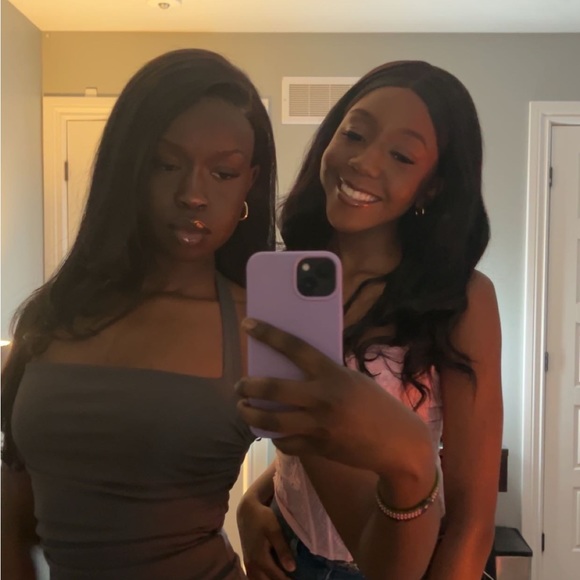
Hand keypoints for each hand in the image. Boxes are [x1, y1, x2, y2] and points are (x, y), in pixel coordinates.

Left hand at [236, 318, 420, 474]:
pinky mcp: (318, 448)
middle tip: (240, 385)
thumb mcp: (352, 380)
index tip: (248, 324)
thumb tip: (293, 369)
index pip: (295, 348)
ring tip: (243, 408)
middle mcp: (322, 398)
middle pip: (272, 389)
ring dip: (250, 414)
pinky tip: (271, 431)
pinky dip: (275, 437)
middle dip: (248, 386)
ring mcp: (318, 425)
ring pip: (271, 421)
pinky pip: (286, 443)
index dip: (269, 334)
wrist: (397, 443)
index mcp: (332, 374)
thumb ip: (325, 374)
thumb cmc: (376, 404)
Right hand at [237, 495, 294, 579]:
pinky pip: (255, 578)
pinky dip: (264, 579)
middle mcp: (252, 566)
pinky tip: (272, 576)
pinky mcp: (247, 561)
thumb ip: (282, 549)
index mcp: (260, 559)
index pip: (277, 578)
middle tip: (294, 578)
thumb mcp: (274, 530)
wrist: (246, 511)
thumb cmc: (262, 518)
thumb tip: (292, 568)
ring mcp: (248, 564)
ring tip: (285, 577)